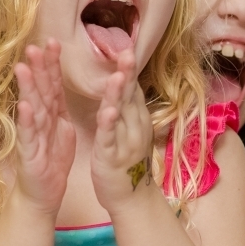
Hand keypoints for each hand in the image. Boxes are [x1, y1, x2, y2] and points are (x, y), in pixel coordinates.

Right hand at [14, 40, 75, 215]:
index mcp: (51, 115)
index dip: (51, 64)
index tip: (53, 42)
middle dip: (37, 69)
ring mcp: (32, 136)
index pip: (52, 85)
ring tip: (23, 68)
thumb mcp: (62, 130)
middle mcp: (39, 121)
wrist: (43, 194)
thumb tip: (58, 84)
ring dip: (27, 89)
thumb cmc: (52, 162)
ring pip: (31, 108)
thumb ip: (59, 107)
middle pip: (39, 91)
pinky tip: (25, 106)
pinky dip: (27, 121)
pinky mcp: (29, 154)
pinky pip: (28, 135)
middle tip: (34, 46)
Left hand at [91, 49, 152, 212]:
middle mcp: (135, 127)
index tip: (125, 47)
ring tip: (118, 74)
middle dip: (128, 73)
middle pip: (130, 96)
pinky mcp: (111, 156)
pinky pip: (110, 137)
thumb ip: (129, 107)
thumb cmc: (128, 162)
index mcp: (137, 118)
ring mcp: (124, 141)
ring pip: (121, 113)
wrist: (132, 199)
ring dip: (119, 94)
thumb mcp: (132, 129)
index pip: (133, 88)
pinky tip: (107, 111)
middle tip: (127, 51)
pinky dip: (109, 124)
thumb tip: (128, 82)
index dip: (129, 69)